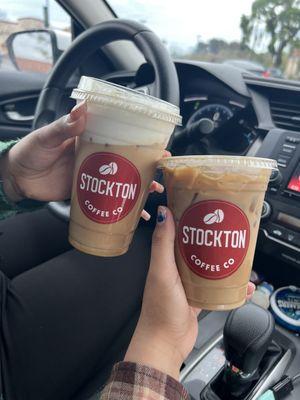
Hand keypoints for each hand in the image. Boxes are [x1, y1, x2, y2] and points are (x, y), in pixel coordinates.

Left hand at [0, 101, 165, 220]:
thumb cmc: (30, 152)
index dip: (139, 140)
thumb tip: (81, 110)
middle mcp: (95, 157)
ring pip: (121, 182)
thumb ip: (63, 127)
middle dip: (146, 166)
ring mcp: (93, 176)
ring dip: (138, 188)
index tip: (156, 145)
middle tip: (162, 170)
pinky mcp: (87, 193)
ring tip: (154, 193)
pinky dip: (120, 208)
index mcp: (89, 140)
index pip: (119, 137)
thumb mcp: (47, 137)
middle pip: (127, 161)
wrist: (17, 179)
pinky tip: (133, 216)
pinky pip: (108, 199)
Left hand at [125, 206, 255, 379]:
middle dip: (209, 238)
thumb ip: (162, 244)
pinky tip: (242, 285)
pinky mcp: (197, 297)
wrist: (166, 343)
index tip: (201, 205)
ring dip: (220, 260)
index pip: (175, 231)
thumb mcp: (162, 272)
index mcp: (164, 258)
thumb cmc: (160, 309)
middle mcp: (174, 268)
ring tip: (236, 254)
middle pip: (194, 246)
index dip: (186, 217)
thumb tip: (163, 212)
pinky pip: (214, 286)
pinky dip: (228, 285)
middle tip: (226, 229)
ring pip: (206, 265)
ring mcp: (186, 283)